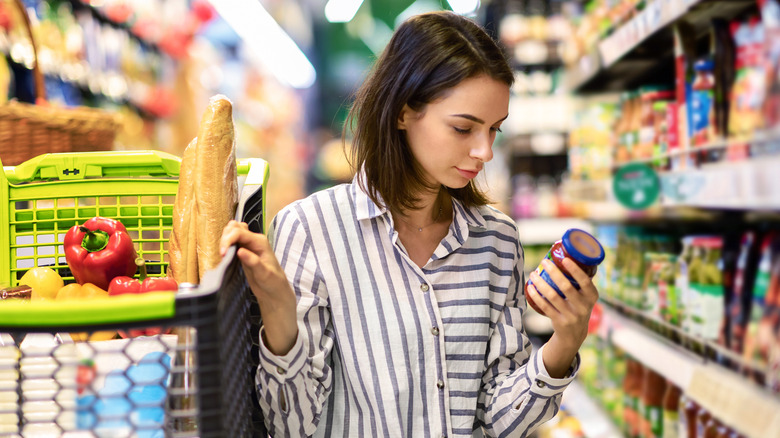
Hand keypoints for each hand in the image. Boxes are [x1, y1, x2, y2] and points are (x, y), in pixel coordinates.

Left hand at [220, 220, 297, 355]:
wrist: (275, 294)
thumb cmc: (262, 277)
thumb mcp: (248, 259)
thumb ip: (240, 243)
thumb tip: (229, 229)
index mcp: (254, 241)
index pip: (235, 228)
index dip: (224, 235)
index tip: (220, 250)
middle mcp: (258, 243)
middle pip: (236, 228)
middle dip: (225, 236)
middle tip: (222, 250)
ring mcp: (262, 255)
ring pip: (243, 235)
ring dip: (231, 239)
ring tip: (226, 251)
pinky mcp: (265, 270)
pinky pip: (255, 260)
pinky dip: (248, 257)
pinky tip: (242, 254)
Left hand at [526, 257, 598, 376]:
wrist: (574, 334)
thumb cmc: (578, 305)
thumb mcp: (585, 296)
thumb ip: (580, 281)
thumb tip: (567, 254)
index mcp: (592, 296)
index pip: (585, 282)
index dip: (575, 270)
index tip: (564, 259)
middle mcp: (583, 307)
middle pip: (566, 287)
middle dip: (553, 272)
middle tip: (544, 262)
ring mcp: (571, 316)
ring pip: (552, 296)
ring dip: (541, 283)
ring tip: (533, 273)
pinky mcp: (559, 322)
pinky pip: (545, 306)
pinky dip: (536, 296)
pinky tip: (530, 287)